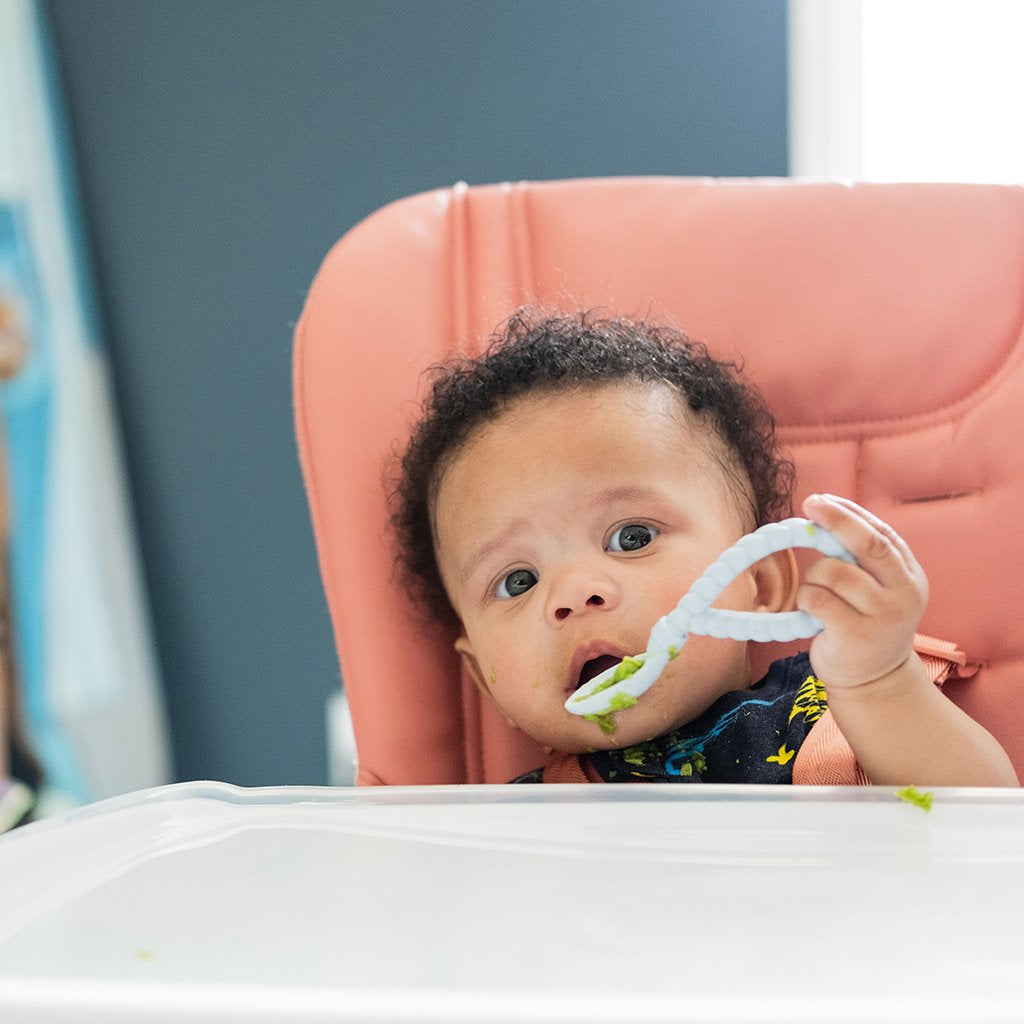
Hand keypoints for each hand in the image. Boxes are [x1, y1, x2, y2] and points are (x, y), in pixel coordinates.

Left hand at [796, 494, 927, 689]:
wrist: (875, 682)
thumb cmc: (866, 626)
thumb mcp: (877, 591)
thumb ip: (862, 562)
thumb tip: (823, 518)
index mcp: (910, 576)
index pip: (881, 534)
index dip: (850, 514)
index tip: (823, 499)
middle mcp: (903, 593)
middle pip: (868, 544)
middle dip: (836, 519)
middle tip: (810, 503)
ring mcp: (883, 615)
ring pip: (834, 571)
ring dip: (814, 577)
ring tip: (817, 596)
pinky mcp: (857, 634)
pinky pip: (818, 598)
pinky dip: (805, 598)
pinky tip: (811, 612)